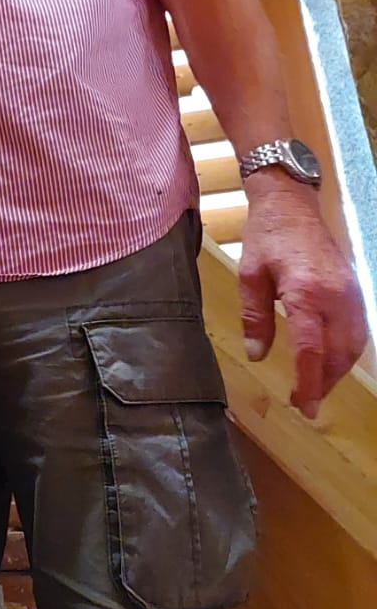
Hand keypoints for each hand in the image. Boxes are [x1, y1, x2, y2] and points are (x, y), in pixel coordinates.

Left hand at [240, 175, 367, 416]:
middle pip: (339, 354)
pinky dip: (347, 353)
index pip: (312, 349)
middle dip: (325, 383)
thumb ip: (255, 317)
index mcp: (306, 293)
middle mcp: (336, 297)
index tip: (302, 405)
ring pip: (353, 347)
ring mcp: (351, 295)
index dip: (309, 382)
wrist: (293, 204)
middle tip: (304, 402)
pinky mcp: (355, 292)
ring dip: (337, 372)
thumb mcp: (250, 275)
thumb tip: (257, 356)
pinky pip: (358, 332)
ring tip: (316, 387)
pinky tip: (331, 362)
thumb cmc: (266, 236)